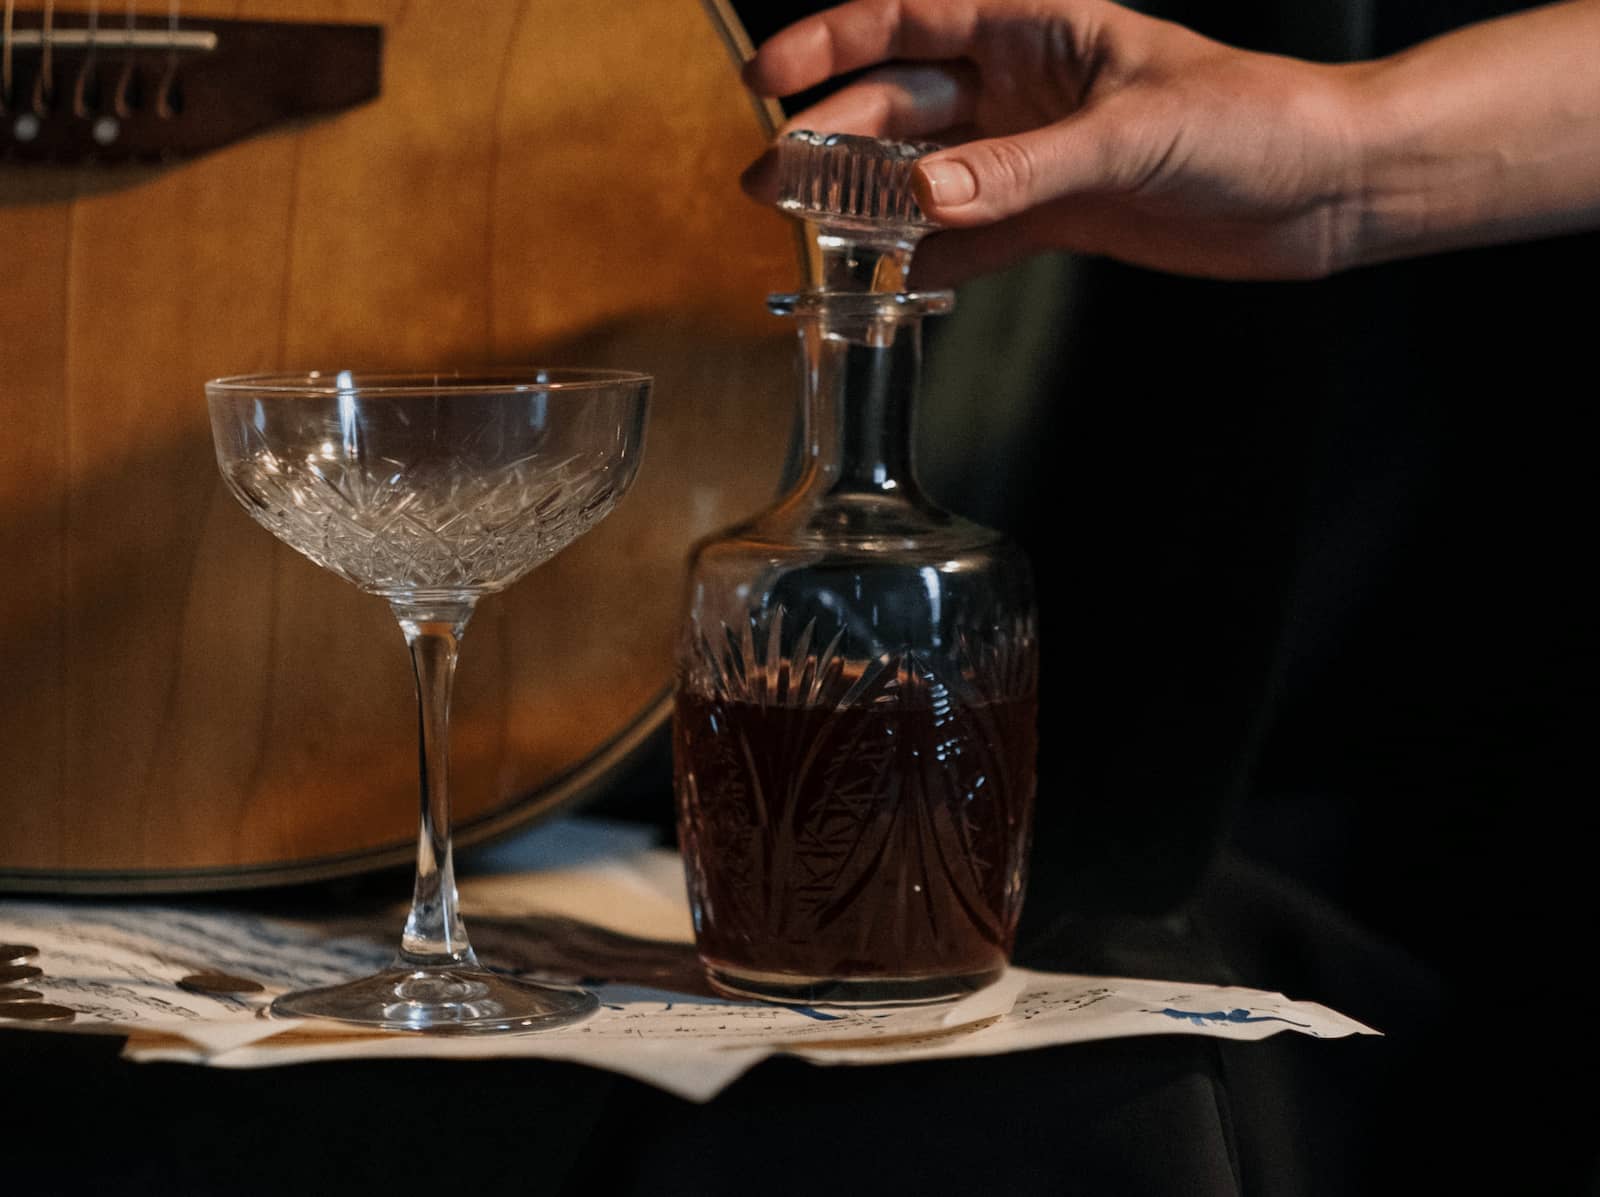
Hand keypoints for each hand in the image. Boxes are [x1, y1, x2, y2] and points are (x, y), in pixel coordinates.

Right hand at [742, 0, 1365, 284]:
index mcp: (1037, 31)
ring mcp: (1034, 156)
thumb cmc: (1253, 120)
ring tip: (806, 234)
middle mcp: (1024, 89)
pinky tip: (885, 284)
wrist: (1324, 189)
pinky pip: (971, 238)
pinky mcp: (1056, 217)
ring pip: (926, 175)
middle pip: (901, 106)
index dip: (830, 43)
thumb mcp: (1132, 136)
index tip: (766, 78)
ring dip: (867, 203)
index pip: (909, 21)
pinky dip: (928, 261)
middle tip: (770, 184)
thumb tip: (919, 199)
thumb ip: (1022, 169)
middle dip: (831, 140)